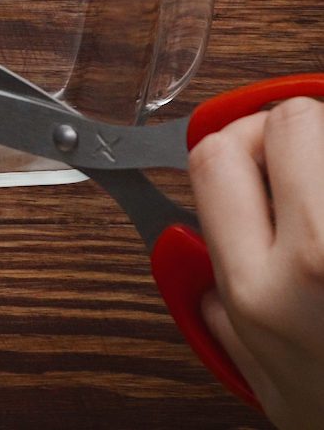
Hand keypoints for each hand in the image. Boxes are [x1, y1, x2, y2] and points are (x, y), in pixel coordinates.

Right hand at [189, 96, 323, 428]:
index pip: (217, 157)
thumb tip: (200, 262)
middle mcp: (323, 258)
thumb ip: (226, 318)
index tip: (253, 153)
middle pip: (292, 121)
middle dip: (295, 132)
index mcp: (261, 290)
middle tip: (308, 163)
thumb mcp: (274, 390)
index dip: (232, 142)